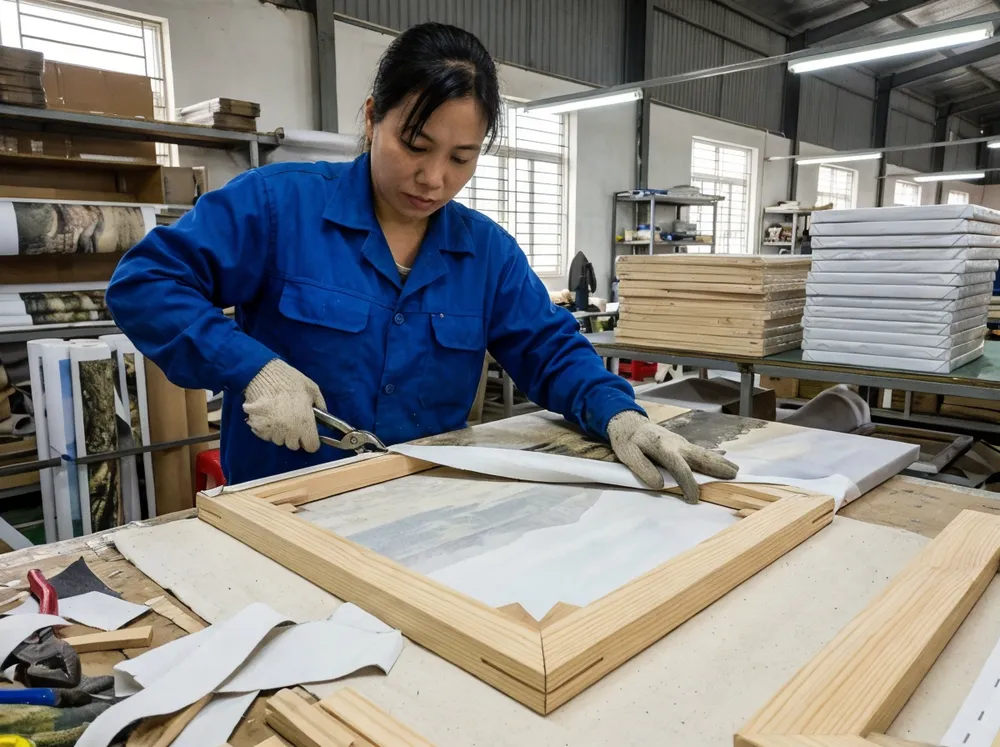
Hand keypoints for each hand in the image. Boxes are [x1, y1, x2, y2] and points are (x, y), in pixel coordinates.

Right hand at [243, 359, 326, 451]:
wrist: (261, 373)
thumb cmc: (289, 380)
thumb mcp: (312, 389)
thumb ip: (320, 405)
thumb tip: (323, 417)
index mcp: (304, 423)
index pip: (311, 446)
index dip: (312, 441)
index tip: (310, 434)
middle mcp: (288, 432)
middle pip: (294, 445)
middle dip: (296, 437)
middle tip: (295, 421)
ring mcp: (271, 431)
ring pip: (279, 441)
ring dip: (282, 433)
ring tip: (280, 417)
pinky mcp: (257, 428)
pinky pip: (266, 435)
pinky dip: (268, 430)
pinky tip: (269, 416)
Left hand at [607, 410, 738, 502]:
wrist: (628, 422)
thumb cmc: (627, 440)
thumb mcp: (628, 455)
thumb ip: (643, 469)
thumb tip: (659, 484)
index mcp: (663, 448)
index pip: (680, 468)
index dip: (688, 484)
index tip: (693, 498)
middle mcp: (676, 444)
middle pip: (700, 456)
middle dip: (717, 466)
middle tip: (735, 475)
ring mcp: (680, 442)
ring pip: (703, 452)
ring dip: (720, 461)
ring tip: (736, 469)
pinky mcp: (680, 443)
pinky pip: (699, 451)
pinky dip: (713, 456)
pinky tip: (722, 461)